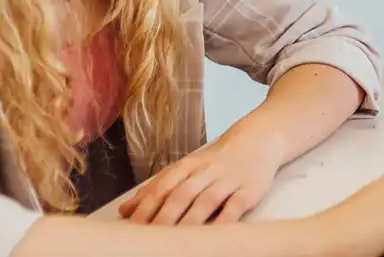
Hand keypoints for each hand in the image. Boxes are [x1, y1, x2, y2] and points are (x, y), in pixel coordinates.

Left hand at [119, 130, 284, 224]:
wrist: (258, 140)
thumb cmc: (217, 160)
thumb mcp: (185, 168)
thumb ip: (156, 188)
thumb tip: (125, 210)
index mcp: (187, 166)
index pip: (162, 187)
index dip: (147, 208)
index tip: (134, 228)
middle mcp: (206, 171)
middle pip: (181, 195)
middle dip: (164, 218)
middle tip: (151, 240)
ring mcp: (228, 180)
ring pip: (206, 201)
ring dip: (190, 222)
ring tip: (177, 243)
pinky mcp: (249, 189)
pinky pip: (235, 206)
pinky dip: (224, 221)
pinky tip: (214, 235)